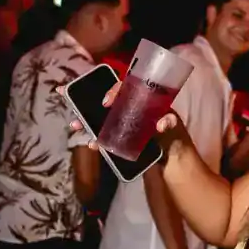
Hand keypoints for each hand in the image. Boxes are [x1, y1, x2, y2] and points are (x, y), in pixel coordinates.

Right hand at [69, 93, 185, 158]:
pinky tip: (90, 144)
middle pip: (105, 101)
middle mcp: (129, 109)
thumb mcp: (173, 128)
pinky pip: (103, 136)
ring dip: (84, 120)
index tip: (106, 102)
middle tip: (74, 105)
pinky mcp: (119, 140)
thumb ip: (168, 123)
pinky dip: (94, 139)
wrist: (173, 160)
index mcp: (143, 100)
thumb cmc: (174, 137)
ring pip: (99, 118)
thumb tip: (161, 124)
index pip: (125, 88)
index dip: (113, 91)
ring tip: (74, 125)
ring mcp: (123, 124)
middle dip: (86, 102)